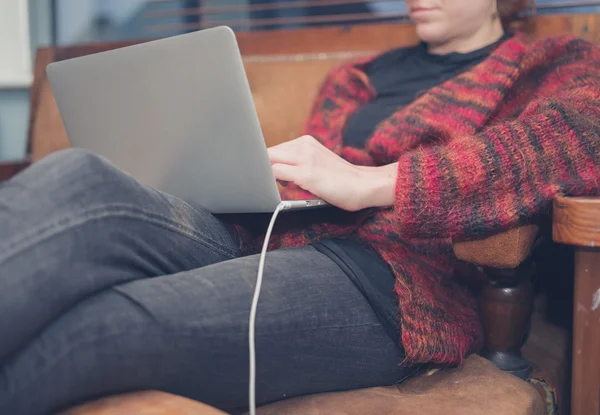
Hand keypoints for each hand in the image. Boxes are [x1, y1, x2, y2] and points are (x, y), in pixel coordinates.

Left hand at [267, 135, 396, 211]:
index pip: (274, 149)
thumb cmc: (340, 180)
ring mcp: (304, 158)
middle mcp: (304, 145)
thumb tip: (272, 172)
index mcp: (306, 141)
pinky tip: (273, 189)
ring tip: (273, 186)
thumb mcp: (317, 163)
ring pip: (269, 161)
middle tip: (263, 182)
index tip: (260, 173)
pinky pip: (276, 173)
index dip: (265, 163)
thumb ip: (297, 163)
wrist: (363, 185)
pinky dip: (269, 181)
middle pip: (268, 153)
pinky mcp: (306, 174)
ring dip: (266, 175)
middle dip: (261, 168)